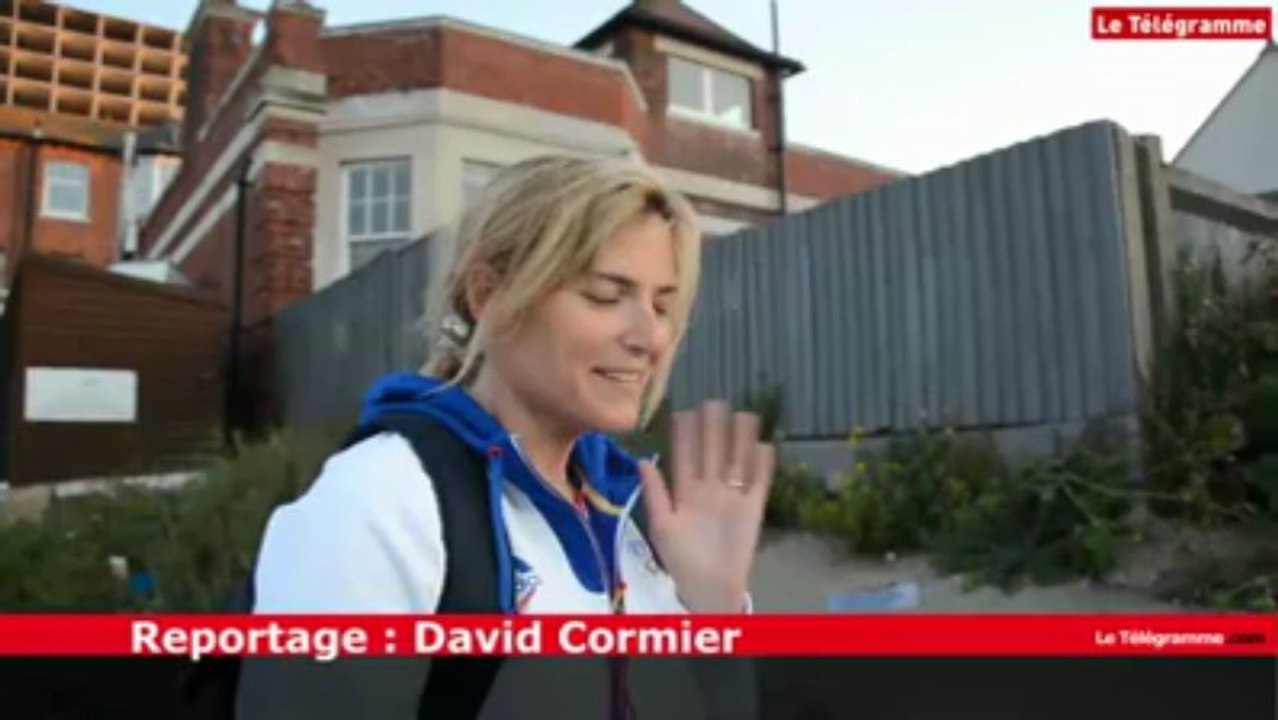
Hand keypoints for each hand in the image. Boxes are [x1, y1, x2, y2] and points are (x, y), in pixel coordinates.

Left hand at [638, 400, 775, 612]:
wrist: (709, 588)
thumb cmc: (682, 560)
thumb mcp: (663, 526)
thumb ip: (655, 493)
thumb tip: (642, 460)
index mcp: (685, 491)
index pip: (685, 455)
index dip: (685, 434)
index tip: (683, 410)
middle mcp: (709, 488)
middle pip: (713, 451)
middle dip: (714, 427)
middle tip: (715, 402)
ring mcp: (732, 497)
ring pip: (737, 460)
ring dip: (741, 439)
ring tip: (744, 414)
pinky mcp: (753, 508)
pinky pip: (760, 482)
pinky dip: (763, 466)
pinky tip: (765, 446)